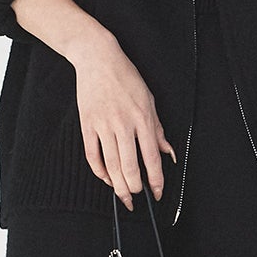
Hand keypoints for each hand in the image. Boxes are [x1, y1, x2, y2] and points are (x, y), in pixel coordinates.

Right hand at [70, 30, 177, 209]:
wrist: (98, 59)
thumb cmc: (126, 77)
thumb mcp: (149, 100)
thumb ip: (158, 130)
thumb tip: (168, 153)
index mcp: (143, 118)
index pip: (151, 158)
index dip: (155, 180)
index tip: (157, 193)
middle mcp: (123, 124)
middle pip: (129, 166)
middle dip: (134, 188)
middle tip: (137, 197)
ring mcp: (103, 125)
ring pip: (111, 165)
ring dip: (118, 185)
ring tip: (124, 196)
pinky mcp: (87, 125)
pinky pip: (92, 155)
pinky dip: (99, 171)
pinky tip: (107, 179)